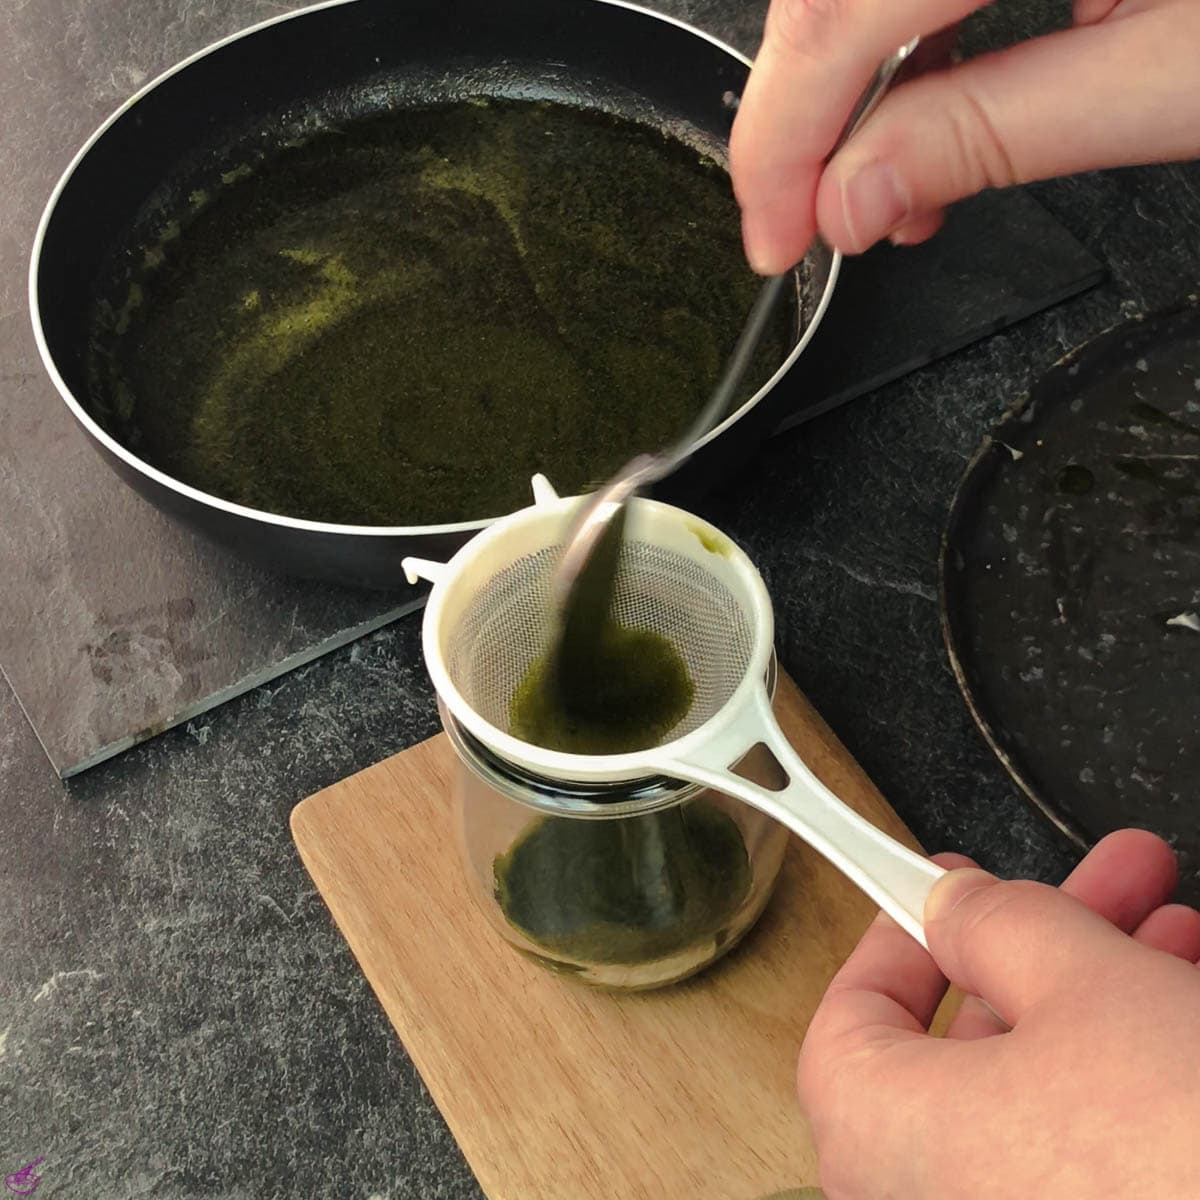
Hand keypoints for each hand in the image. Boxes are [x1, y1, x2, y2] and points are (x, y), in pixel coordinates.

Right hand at [730, 0, 1199, 269]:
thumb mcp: (1181, 77)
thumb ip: (994, 132)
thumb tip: (853, 197)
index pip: (846, 6)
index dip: (785, 132)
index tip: (776, 232)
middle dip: (806, 107)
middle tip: (814, 215)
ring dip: (858, 77)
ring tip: (893, 186)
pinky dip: (915, 31)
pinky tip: (935, 102)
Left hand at [798, 829, 1199, 1198]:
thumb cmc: (1180, 1147)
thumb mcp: (1084, 985)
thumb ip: (998, 926)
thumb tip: (950, 907)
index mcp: (886, 1138)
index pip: (848, 1023)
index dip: (898, 942)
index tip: (943, 891)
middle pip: (971, 1045)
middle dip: (1049, 946)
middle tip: (1106, 882)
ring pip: (1047, 1092)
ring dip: (1108, 993)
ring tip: (1174, 922)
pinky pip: (1095, 1154)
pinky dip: (1134, 1074)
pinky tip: (1191, 997)